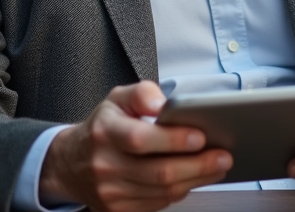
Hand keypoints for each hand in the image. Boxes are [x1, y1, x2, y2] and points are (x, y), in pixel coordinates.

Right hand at [40, 81, 231, 211]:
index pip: (141, 139)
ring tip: (218, 166)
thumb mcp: (116, 99)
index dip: (173, 140)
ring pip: (162, 191)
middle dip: (198, 165)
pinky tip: (194, 178)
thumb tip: (162, 103)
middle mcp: (105, 165)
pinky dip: (181, 191)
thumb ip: (141, 93)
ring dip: (196, 179)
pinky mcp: (118, 209)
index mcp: (105, 133)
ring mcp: (111, 191)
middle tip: (223, 156)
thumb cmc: (102, 127)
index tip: (200, 136)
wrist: (71, 163)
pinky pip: (158, 203)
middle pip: (159, 171)